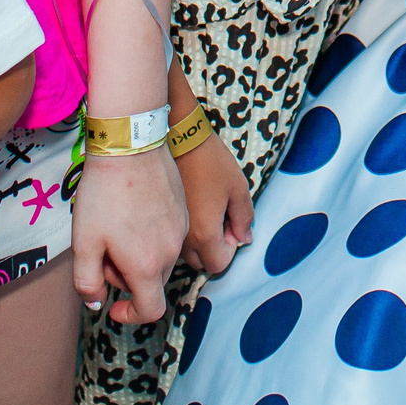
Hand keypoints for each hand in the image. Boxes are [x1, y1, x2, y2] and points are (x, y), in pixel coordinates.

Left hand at [72, 144, 186, 324]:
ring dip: (140, 258)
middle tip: (105, 252)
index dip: (132, 316)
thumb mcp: (84, 242)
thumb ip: (88, 281)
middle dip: (128, 279)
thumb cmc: (104, 195)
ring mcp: (180, 230)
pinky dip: (151, 238)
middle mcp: (170, 252)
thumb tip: (97, 302)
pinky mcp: (183, 210)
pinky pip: (169, 237)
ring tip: (117, 229)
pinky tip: (132, 213)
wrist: (130, 147)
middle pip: (154, 284)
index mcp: (146, 266)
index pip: (151, 310)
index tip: (114, 305)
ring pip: (162, 259)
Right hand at [175, 124, 254, 277]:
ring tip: (206, 211)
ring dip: (199, 241)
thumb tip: (244, 239)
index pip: (218, 265)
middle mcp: (183, 239)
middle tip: (220, 218)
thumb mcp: (238, 189)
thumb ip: (244, 219)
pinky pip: (175, 238)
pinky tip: (192, 207)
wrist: (179, 140)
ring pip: (186, 252)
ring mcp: (169, 230)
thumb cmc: (211, 162)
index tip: (231, 227)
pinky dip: (185, 232)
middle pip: (201, 262)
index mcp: (204, 234)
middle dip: (214, 248)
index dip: (230, 250)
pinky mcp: (161, 219)